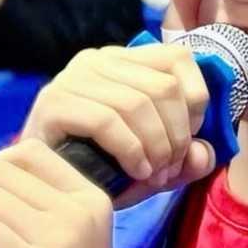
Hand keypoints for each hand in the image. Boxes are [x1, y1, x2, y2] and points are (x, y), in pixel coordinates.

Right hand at [21, 41, 218, 206]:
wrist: (44, 189)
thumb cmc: (98, 169)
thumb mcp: (153, 161)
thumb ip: (186, 157)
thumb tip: (204, 153)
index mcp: (122, 60)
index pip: (177, 58)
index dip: (197, 100)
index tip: (190, 140)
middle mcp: (96, 59)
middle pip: (163, 86)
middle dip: (177, 135)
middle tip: (169, 169)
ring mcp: (71, 78)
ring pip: (139, 103)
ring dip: (157, 146)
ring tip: (154, 176)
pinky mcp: (53, 103)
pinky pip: (108, 120)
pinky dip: (131, 150)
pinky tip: (135, 171)